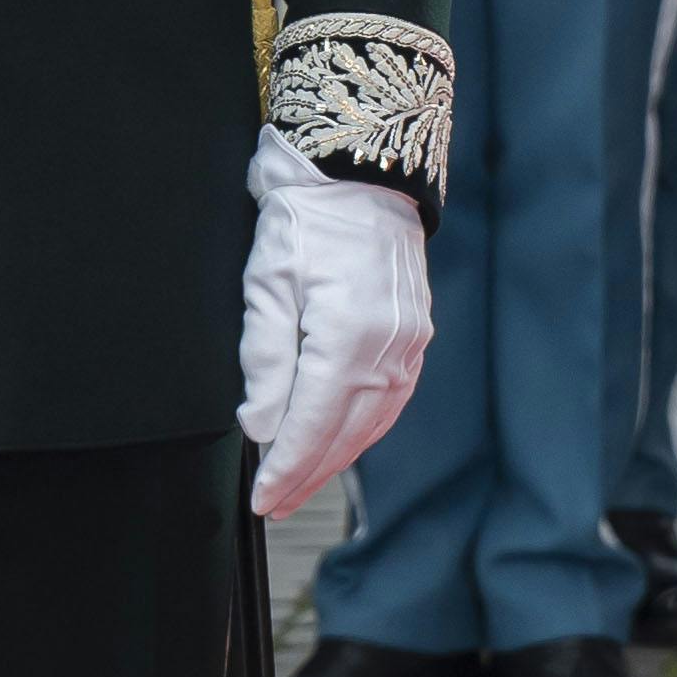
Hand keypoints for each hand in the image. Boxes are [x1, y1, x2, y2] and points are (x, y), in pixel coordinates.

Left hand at [238, 127, 431, 516]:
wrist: (357, 172)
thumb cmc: (306, 220)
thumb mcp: (267, 286)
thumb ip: (265, 362)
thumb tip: (262, 426)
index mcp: (348, 338)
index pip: (312, 426)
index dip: (286, 469)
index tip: (262, 498)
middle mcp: (389, 349)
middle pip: (345, 435)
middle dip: (307, 475)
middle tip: (274, 504)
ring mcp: (409, 344)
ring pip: (372, 423)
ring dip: (336, 459)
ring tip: (300, 483)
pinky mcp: (414, 335)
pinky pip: (390, 399)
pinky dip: (362, 428)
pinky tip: (340, 442)